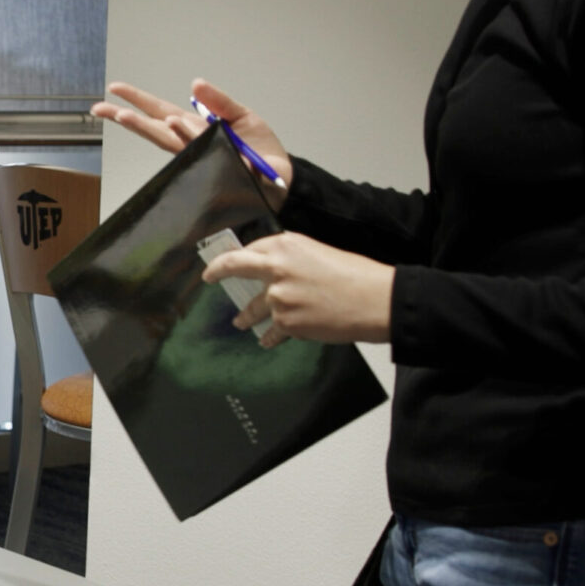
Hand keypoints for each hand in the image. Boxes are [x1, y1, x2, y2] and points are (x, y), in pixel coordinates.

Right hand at [90, 79, 293, 191]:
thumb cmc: (259, 149)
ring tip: (126, 116)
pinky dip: (191, 136)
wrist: (280, 175)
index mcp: (195, 129)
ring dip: (150, 126)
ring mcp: (203, 157)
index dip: (137, 101)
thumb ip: (219, 101)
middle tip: (101, 109)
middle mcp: (193, 145)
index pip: (160, 112)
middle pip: (155, 129)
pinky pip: (204, 149)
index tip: (113, 90)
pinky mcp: (221, 167)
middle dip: (128, 118)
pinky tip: (176, 123)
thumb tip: (195, 84)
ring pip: (172, 141)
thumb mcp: (241, 115)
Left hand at [201, 232, 392, 347]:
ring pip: (253, 308)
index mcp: (286, 245)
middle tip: (208, 277)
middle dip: (217, 271)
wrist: (375, 300)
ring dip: (246, 317)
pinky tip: (268, 341)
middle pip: (234, 266)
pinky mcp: (285, 321)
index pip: (251, 249)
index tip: (225, 262)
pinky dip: (271, 337)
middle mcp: (276, 267)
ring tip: (240, 323)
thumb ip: (292, 259)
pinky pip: (271, 332)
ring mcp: (277, 296)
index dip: (237, 257)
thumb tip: (273, 270)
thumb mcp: (320, 253)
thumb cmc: (356, 276)